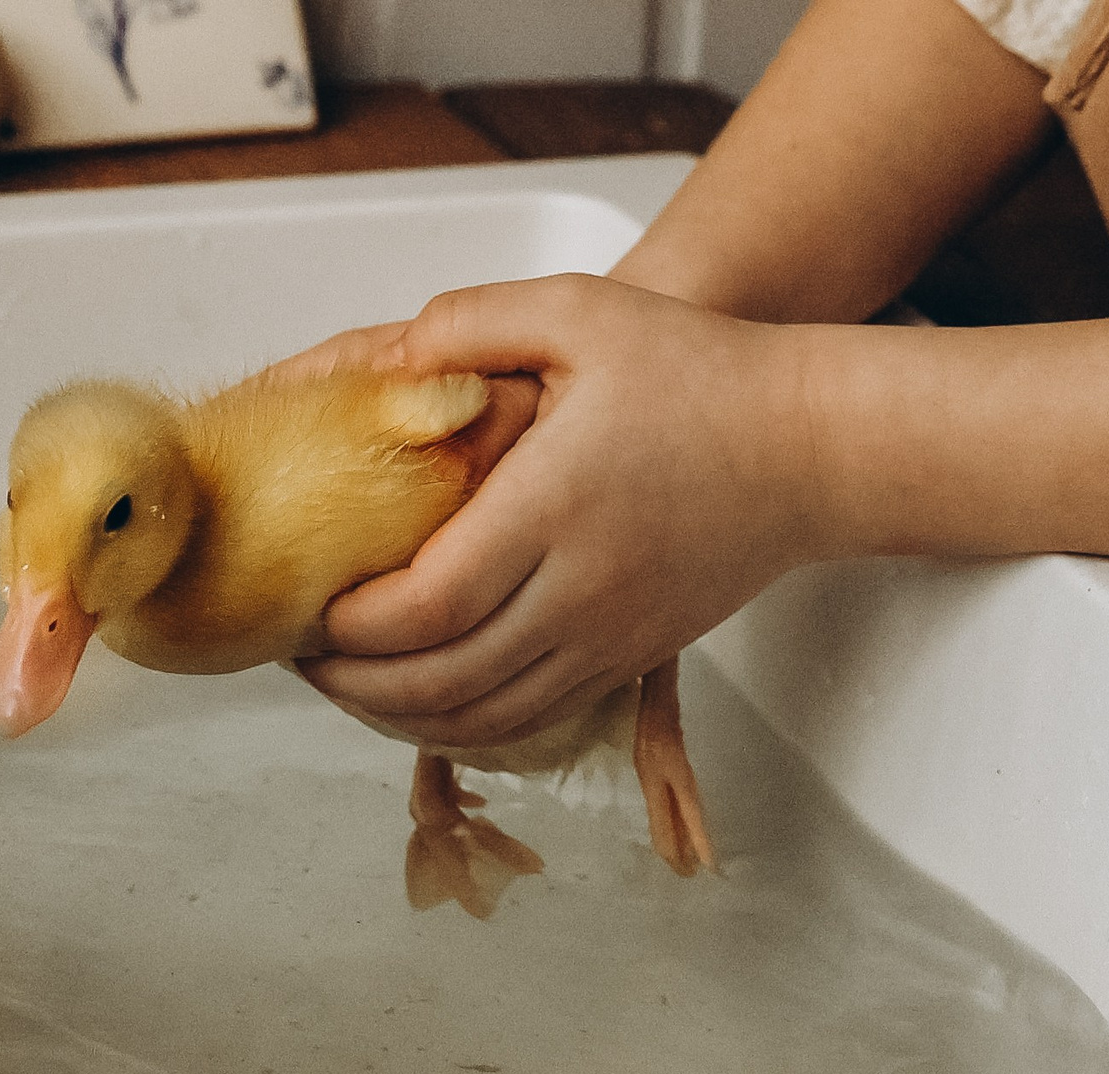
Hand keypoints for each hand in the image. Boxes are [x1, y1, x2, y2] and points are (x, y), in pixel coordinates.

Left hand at [291, 274, 827, 748]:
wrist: (812, 446)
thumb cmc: (699, 372)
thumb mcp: (584, 311)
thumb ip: (475, 321)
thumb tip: (389, 356)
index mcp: (554, 507)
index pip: (427, 603)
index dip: (350, 624)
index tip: (305, 605)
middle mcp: (581, 590)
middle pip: (439, 678)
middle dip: (350, 682)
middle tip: (296, 653)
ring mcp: (607, 636)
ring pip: (480, 717)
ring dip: (393, 715)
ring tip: (339, 683)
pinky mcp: (627, 661)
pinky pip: (526, 720)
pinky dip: (455, 726)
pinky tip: (411, 699)